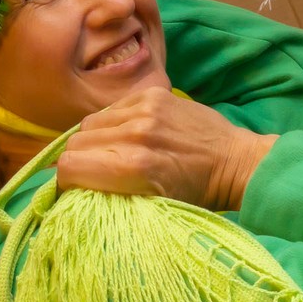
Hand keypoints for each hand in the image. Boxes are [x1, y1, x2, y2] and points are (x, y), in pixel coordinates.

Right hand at [56, 86, 277, 210]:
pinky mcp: (152, 93)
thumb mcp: (153, 207)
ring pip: (89, 123)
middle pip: (75, 143)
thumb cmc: (196, 194)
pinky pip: (112, 108)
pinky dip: (113, 122)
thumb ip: (111, 196)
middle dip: (78, 161)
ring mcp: (144, 109)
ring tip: (112, 152)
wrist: (236, 161)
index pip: (69, 166)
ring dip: (93, 140)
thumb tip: (72, 189)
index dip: (66, 181)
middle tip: (94, 173)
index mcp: (133, 168)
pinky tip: (128, 134)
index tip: (77, 188)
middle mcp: (135, 134)